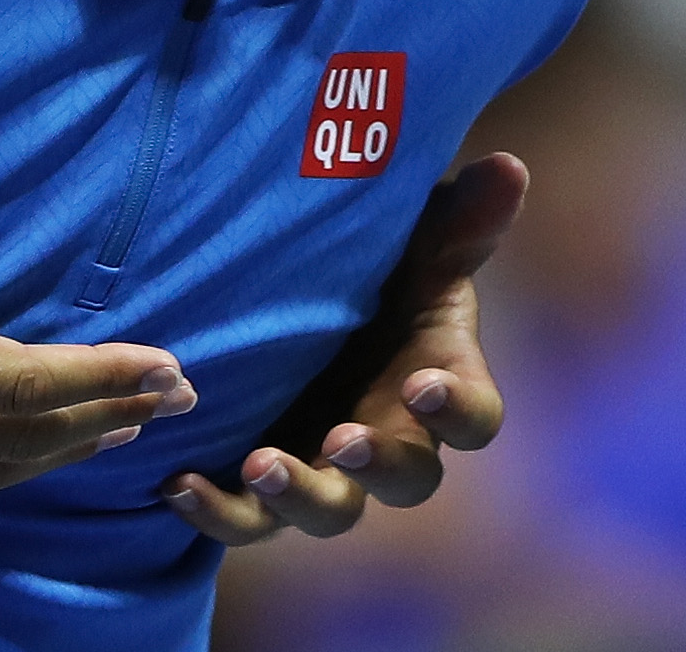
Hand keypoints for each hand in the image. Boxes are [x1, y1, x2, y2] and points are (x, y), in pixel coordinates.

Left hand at [159, 151, 525, 543]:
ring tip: (259, 466)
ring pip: (329, 509)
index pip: (473, 416)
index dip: (457, 409)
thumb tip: (508, 167)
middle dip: (379, 466)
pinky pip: (247, 517)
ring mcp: (326, 463)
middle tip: (344, 438)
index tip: (425, 386)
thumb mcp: (412, 236)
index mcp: (436, 380)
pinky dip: (216, 512)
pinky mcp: (263, 475)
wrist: (294, 283)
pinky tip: (177, 486)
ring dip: (298, 496)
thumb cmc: (372, 262)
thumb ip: (456, 214)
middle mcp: (391, 435)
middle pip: (406, 479)